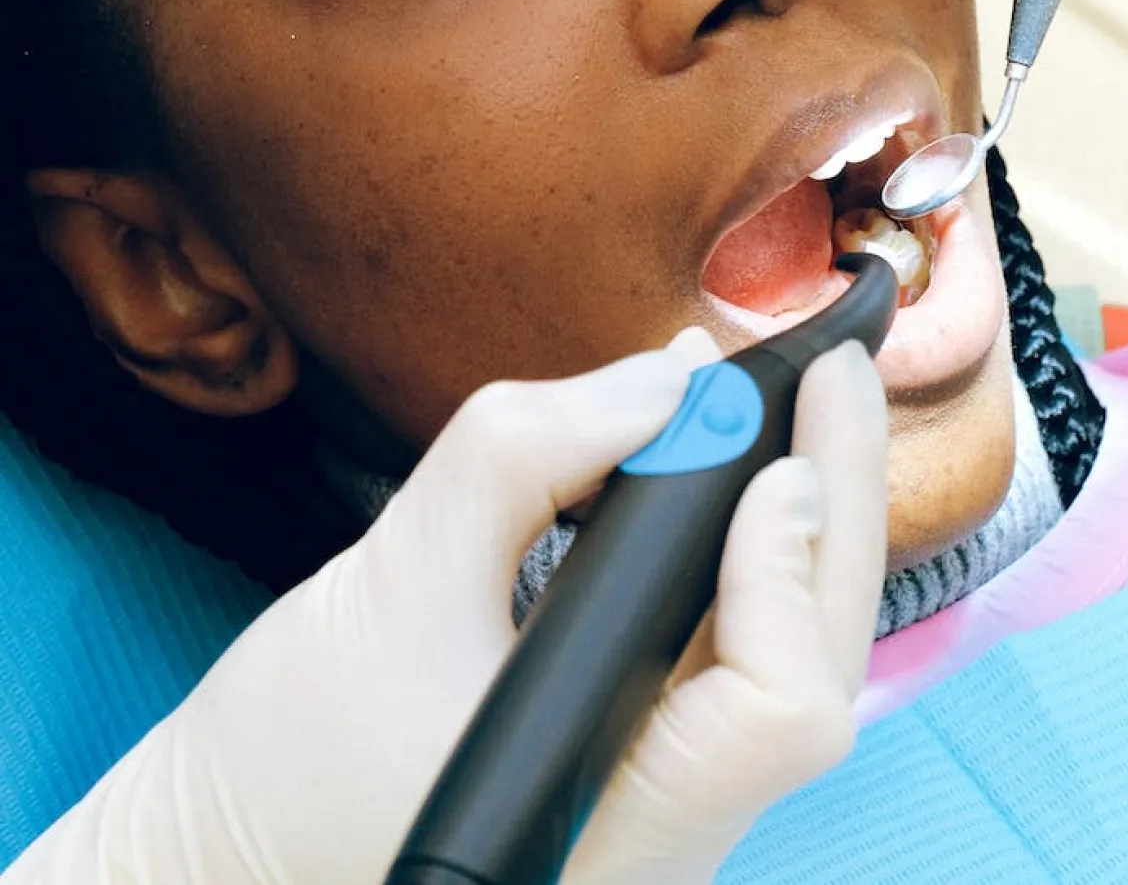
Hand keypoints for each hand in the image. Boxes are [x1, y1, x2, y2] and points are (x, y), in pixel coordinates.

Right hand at [5, 329, 888, 884]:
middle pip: (811, 663)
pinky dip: (740, 551)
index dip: (783, 566)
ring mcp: (657, 806)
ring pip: (785, 654)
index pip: (778, 705)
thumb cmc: (277, 772)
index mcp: (619, 836)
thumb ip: (522, 457)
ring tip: (798, 404)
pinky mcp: (632, 768)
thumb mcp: (387, 587)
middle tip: (834, 370)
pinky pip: (727, 651)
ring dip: (801, 518)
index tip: (764, 448)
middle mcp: (666, 835)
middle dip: (835, 500)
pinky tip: (728, 474)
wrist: (214, 868)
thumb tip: (665, 374)